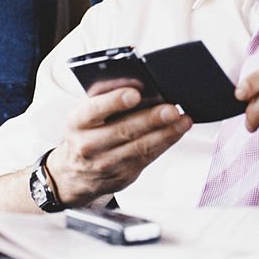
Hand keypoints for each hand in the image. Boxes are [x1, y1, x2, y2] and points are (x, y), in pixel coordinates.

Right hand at [48, 84, 192, 205]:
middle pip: (124, 130)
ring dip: (166, 133)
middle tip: (171, 110)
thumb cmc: (87, 133)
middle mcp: (88, 145)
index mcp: (77, 122)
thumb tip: (138, 83)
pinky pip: (149, 157)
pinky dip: (166, 142)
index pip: (94, 110)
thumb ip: (107, 98)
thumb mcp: (86, 114)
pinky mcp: (123, 175)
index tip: (135, 94)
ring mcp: (106, 163)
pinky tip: (178, 131)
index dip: (114, 102)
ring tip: (183, 121)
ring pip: (140, 147)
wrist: (76, 174)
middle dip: (151, 119)